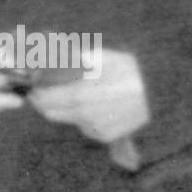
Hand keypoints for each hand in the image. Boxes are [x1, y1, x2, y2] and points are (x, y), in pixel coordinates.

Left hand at [27, 48, 149, 143]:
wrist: (160, 93)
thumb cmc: (128, 70)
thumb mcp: (99, 58)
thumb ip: (73, 60)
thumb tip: (48, 54)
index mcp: (81, 93)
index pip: (45, 99)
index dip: (36, 93)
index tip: (32, 87)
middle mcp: (86, 114)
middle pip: (51, 112)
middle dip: (44, 103)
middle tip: (42, 92)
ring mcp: (95, 127)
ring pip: (67, 119)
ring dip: (62, 109)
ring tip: (73, 94)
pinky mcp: (104, 136)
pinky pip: (84, 126)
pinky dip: (82, 117)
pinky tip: (94, 105)